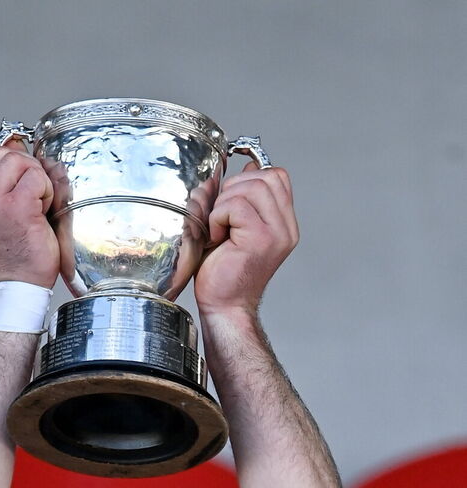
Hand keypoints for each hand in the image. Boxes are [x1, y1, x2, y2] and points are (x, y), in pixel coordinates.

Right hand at [0, 143, 59, 287]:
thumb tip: (16, 142)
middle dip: (25, 169)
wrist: (19, 286)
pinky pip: (36, 177)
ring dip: (36, 179)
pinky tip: (42, 212)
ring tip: (35, 206)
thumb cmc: (14, 254)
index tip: (21, 184)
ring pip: (20, 160)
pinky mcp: (16, 207)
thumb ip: (1, 180)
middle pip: (4, 153)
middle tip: (32, 198)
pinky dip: (46, 191)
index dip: (11, 162)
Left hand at [194, 163, 298, 317]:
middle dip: (233, 189)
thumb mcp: (235, 226)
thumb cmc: (224, 272)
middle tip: (220, 218)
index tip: (230, 203)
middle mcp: (287, 227)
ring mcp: (277, 233)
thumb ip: (244, 198)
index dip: (249, 179)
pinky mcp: (261, 239)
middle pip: (264, 176)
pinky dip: (218, 218)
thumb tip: (247, 165)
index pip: (277, 176)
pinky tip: (216, 238)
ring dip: (224, 205)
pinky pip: (236, 206)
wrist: (223, 307)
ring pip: (250, 187)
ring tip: (219, 230)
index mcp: (284, 223)